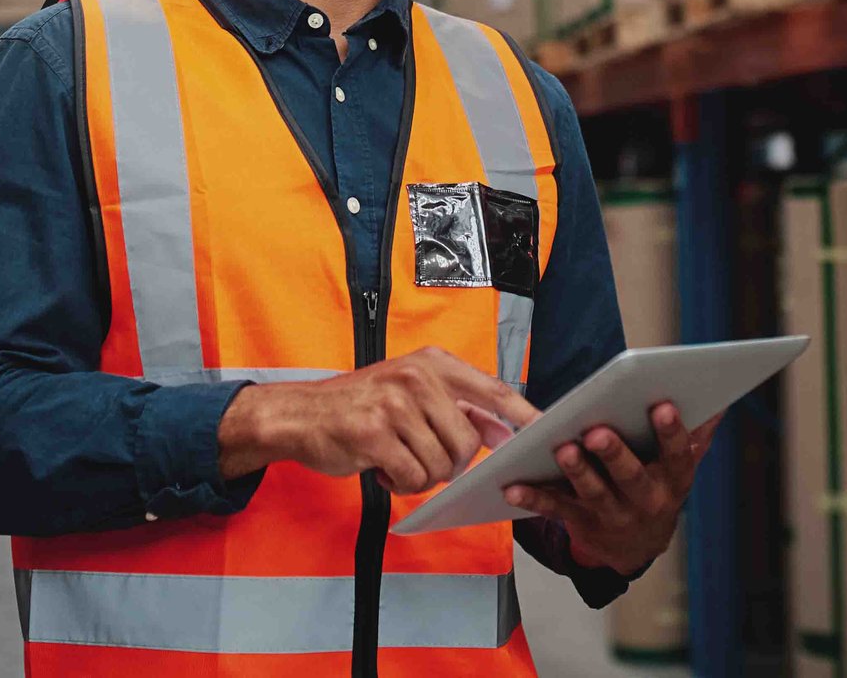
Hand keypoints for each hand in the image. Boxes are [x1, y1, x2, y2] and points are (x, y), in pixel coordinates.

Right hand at [218, 348, 540, 492]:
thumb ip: (454, 407)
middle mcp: (416, 377)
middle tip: (420, 458)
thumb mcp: (410, 392)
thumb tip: (501, 430)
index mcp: (431, 362)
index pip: (492, 388)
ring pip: (441, 464)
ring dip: (422, 475)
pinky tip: (380, 467)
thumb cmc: (358, 407)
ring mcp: (394, 404)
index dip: (523, 413)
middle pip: (466, 441)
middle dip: (450, 463)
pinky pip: (412, 477)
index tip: (548, 430)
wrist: (298, 415)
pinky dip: (400, 483)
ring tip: (396, 458)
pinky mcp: (373, 433)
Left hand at [502, 403, 718, 575]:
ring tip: (562, 449)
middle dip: (615, 454)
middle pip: (630, 477)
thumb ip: (695, 436)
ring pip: (593, 493)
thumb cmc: (657, 488)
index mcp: (673, 480)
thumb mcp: (681, 467)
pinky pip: (555, 509)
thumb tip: (716, 404)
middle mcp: (645, 501)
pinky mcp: (580, 521)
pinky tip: (513, 486)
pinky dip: (533, 497)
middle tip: (598, 431)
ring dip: (577, 472)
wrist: (636, 547)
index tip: (663, 405)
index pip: (678, 456)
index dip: (672, 433)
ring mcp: (612, 514)